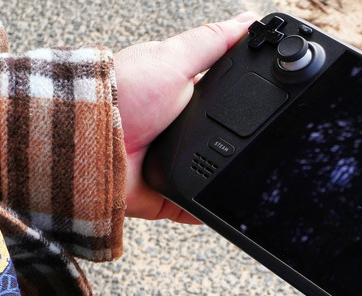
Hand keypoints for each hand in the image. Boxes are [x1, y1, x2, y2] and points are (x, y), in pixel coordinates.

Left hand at [114, 12, 257, 222]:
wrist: (87, 144)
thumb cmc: (120, 94)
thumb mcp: (173, 59)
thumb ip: (213, 42)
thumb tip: (249, 20)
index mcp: (182, 96)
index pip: (225, 97)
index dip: (249, 100)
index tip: (274, 101)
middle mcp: (177, 130)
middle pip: (224, 139)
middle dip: (241, 144)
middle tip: (264, 144)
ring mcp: (172, 163)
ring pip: (214, 174)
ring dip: (226, 176)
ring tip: (247, 175)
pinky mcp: (167, 195)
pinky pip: (197, 208)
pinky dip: (208, 209)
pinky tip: (224, 204)